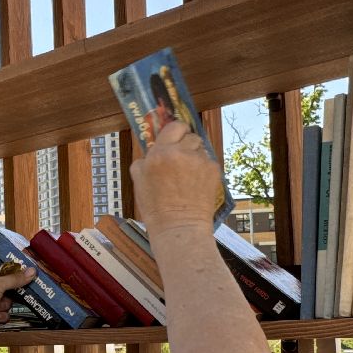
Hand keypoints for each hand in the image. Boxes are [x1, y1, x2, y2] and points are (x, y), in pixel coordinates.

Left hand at [0, 265, 34, 328]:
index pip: (3, 272)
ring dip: (4, 306)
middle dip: (10, 295)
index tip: (24, 276)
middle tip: (15, 294)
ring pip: (8, 302)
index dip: (13, 275)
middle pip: (8, 288)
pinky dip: (2, 315)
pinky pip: (4, 313)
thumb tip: (31, 271)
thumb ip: (16, 278)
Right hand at [130, 119, 221, 235]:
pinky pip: (208, 161)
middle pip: (190, 135)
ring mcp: (200, 161)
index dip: (176, 131)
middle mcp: (181, 152)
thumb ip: (145, 160)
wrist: (179, 226)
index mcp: (160, 153)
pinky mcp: (213, 170)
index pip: (174, 126)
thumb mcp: (138, 181)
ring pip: (200, 149)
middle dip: (186, 144)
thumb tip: (153, 149)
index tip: (175, 137)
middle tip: (181, 159)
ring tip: (188, 175)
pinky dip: (203, 169)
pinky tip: (196, 183)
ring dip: (195, 156)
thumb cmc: (155, 207)